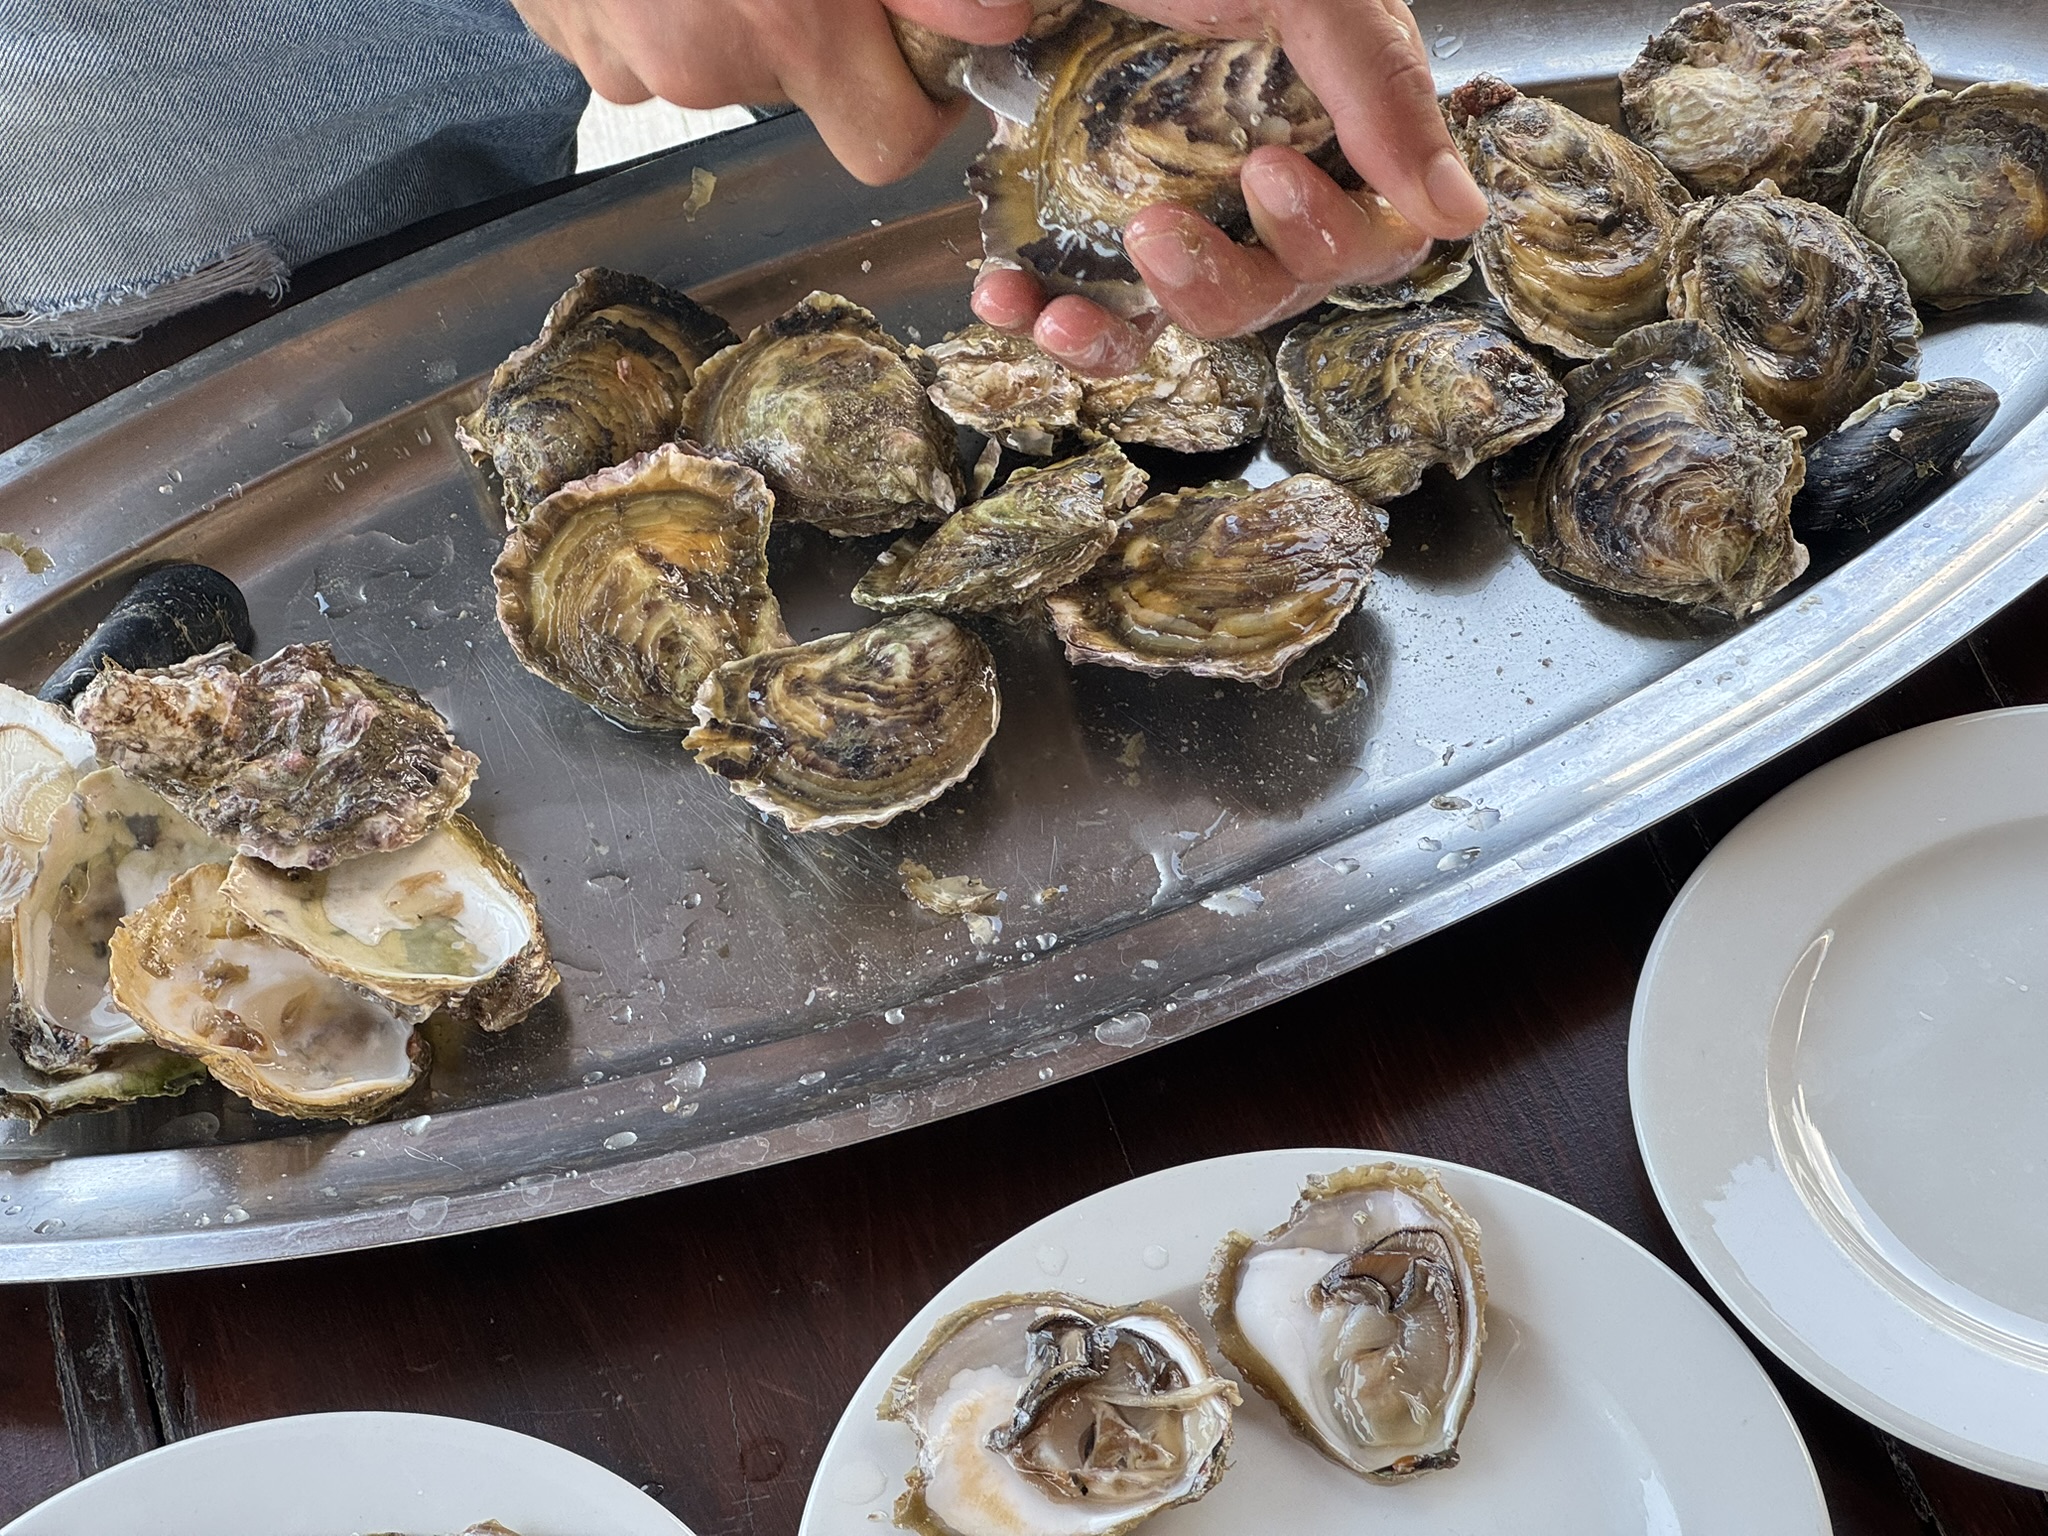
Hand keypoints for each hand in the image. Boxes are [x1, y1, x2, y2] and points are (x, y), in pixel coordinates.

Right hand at [510, 0, 1037, 184]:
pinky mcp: (563, 35)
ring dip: (730, 10)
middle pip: (801, 95)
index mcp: (788, 22)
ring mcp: (621, 58)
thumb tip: (1000, 23)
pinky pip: (633, 42)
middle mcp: (702, 63)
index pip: (887, 146)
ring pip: (712, 64)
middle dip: (819, 37)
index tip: (922, 55)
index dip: (918, 107)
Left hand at [972, 0, 1488, 374]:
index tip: (1267, 175)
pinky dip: (1049, 317)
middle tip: (1155, 231)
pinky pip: (1092, 309)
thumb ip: (1380, 85)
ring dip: (1125, 329)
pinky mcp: (1092, 229)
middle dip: (1222, 285)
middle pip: (1279, 292)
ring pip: (1183, 319)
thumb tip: (1456, 212)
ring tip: (1064, 307)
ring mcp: (1178, 209)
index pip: (1374, 236)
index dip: (1330, 236)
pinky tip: (1007, 298)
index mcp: (1334, 130)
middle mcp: (1260, 183)